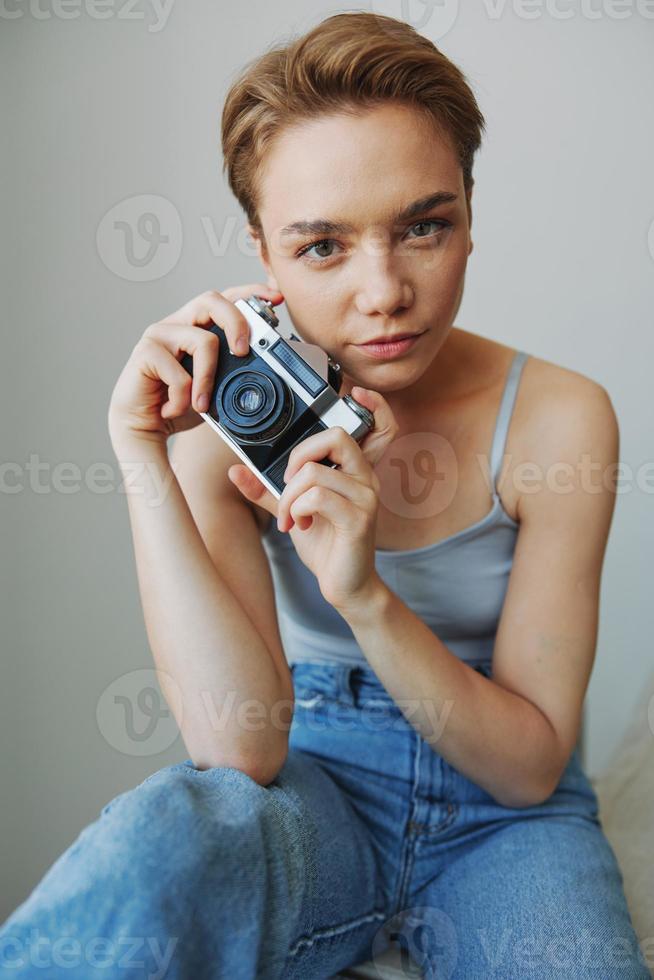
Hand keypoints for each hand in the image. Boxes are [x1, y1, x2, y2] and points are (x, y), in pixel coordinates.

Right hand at [107, 285, 283, 451]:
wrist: (143, 426)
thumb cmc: (179, 402)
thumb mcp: (215, 386)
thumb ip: (232, 370)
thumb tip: (265, 366)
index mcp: (197, 326)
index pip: (225, 299)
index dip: (251, 293)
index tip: (276, 298)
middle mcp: (178, 323)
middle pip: (211, 300)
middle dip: (236, 322)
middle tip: (243, 353)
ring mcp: (160, 335)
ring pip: (202, 341)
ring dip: (208, 380)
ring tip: (201, 406)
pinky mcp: (144, 353)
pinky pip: (179, 374)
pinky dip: (183, 398)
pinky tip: (173, 408)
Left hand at [227, 388, 398, 611]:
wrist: (346, 586)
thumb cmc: (326, 545)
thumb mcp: (291, 510)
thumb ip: (266, 489)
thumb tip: (235, 469)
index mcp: (355, 470)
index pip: (377, 425)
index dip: (375, 405)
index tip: (357, 393)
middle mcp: (366, 478)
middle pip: (335, 436)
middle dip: (298, 456)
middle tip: (287, 484)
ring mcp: (366, 497)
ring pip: (314, 472)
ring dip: (288, 497)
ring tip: (288, 518)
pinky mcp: (359, 519)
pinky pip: (317, 497)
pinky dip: (296, 510)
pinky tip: (298, 526)